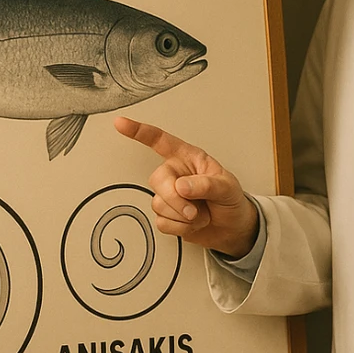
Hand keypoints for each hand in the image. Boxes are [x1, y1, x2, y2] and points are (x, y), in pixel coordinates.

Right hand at [114, 118, 259, 258]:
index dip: (139, 132)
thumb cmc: (231, 200)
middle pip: (157, 180)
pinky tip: (193, 224)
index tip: (121, 124)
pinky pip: (162, 222)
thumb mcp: (227, 187)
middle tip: (195, 210)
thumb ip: (206, 184)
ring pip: (159, 204)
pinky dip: (181, 228)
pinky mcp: (167, 215)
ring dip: (183, 216)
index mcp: (188, 158)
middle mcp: (175, 174)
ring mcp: (169, 196)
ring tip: (201, 214)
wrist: (233, 228)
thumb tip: (182, 187)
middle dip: (175, 199)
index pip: (161, 141)